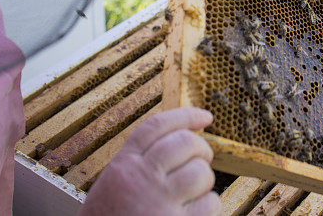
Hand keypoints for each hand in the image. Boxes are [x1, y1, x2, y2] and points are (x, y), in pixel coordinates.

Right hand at [80, 107, 219, 215]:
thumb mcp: (112, 185)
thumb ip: (138, 164)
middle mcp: (141, 178)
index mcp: (123, 166)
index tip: (205, 116)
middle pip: (185, 142)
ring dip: (204, 180)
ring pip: (201, 172)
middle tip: (202, 159)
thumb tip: (179, 144)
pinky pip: (209, 202)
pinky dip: (208, 205)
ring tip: (192, 192)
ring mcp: (160, 201)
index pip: (157, 126)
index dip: (186, 116)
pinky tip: (193, 212)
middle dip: (201, 148)